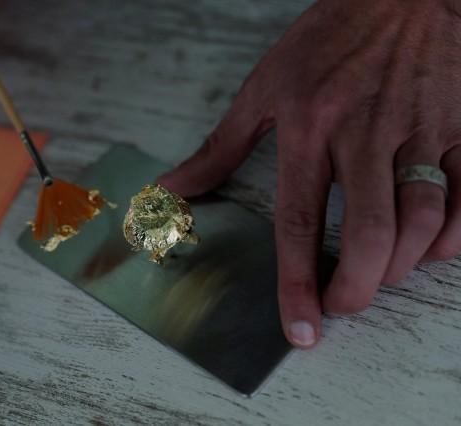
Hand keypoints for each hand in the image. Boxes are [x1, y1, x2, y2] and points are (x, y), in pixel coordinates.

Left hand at [158, 0, 460, 347]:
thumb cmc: (329, 40)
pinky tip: (428, 244)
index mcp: (308, 127)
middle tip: (342, 306)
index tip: (300, 330)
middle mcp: (365, 133)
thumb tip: (170, 191)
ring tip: (378, 272)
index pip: (299, 221)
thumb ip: (218, 148)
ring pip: (423, 223)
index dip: (297, 284)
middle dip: (357, 288)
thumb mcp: (263, 87)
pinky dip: (452, 237)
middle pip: (370, 235)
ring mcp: (422, 131)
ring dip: (401, 265)